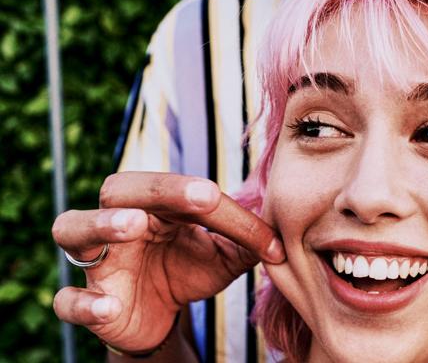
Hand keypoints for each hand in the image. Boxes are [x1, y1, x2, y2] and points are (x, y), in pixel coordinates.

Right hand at [51, 172, 284, 353]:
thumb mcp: (224, 257)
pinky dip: (83, 302)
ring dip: (102, 225)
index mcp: (156, 204)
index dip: (228, 214)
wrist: (157, 315)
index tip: (266, 240)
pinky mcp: (87, 300)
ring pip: (74, 228)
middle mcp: (120, 221)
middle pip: (120, 189)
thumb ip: (248, 242)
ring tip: (131, 226)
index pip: (187, 193)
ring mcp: (98, 260)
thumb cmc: (186, 270)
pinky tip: (109, 305)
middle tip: (200, 196)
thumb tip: (282, 236)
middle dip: (157, 189)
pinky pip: (68, 298)